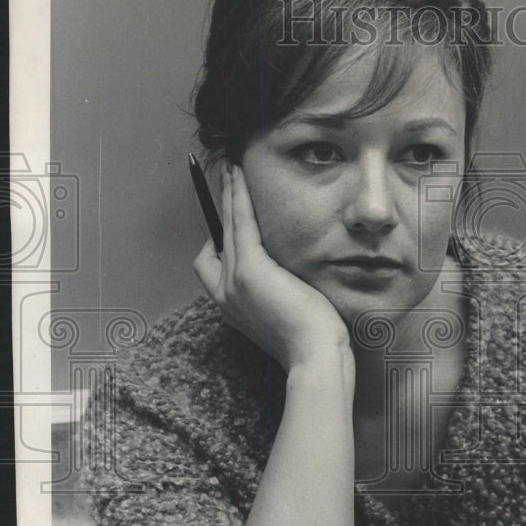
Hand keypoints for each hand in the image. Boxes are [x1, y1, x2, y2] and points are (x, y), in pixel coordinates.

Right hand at [193, 164, 351, 372]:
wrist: (314, 354)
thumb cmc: (311, 339)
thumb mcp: (286, 313)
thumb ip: (277, 291)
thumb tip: (288, 273)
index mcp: (231, 307)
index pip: (212, 265)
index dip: (219, 241)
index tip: (232, 221)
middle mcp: (224, 294)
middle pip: (217, 240)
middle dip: (221, 208)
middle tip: (227, 180)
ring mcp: (233, 281)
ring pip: (226, 227)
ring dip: (227, 195)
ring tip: (232, 170)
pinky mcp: (249, 270)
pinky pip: (239, 223)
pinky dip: (237, 197)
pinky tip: (240, 177)